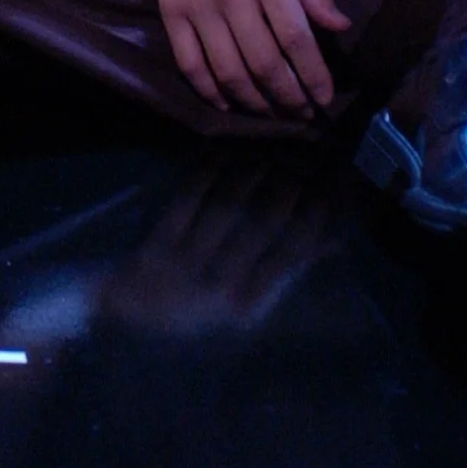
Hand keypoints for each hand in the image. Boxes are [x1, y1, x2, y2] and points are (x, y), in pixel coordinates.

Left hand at [96, 157, 339, 335]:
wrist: (132, 314)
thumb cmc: (198, 311)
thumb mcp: (246, 305)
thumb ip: (286, 272)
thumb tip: (334, 237)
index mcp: (248, 302)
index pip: (292, 251)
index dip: (314, 214)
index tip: (329, 186)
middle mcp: (221, 283)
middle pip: (262, 222)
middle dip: (287, 185)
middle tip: (302, 160)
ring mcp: (187, 262)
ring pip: (226, 204)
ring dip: (250, 172)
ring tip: (267, 154)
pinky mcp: (158, 243)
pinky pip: (188, 197)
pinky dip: (207, 170)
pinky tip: (223, 153)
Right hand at [137, 0, 348, 117]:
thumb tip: (338, 27)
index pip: (296, 38)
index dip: (313, 75)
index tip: (325, 98)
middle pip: (265, 63)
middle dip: (289, 97)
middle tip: (302, 113)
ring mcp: (199, 4)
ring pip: (229, 71)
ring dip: (254, 102)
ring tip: (271, 111)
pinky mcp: (172, 10)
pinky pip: (190, 63)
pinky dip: (209, 91)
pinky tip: (227, 102)